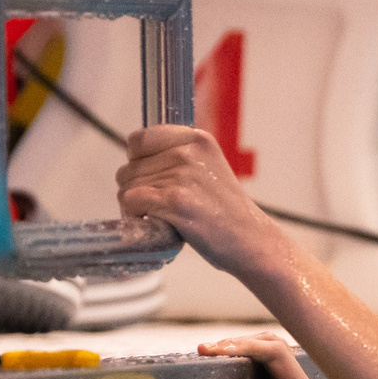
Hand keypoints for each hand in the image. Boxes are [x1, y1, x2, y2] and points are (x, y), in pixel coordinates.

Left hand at [117, 126, 284, 278]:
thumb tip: (133, 157)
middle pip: (129, 167)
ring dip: (136, 206)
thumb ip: (177, 155)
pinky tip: (157, 223)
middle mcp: (188, 152)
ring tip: (164, 216)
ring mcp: (182, 176)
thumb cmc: (225, 209)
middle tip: (162, 205)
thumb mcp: (208, 167)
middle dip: (137, 189)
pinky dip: (135, 216)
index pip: (139, 140)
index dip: (137, 162)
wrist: (251, 239)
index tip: (153, 180)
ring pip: (126, 186)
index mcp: (197, 138)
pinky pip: (130, 202)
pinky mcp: (175, 201)